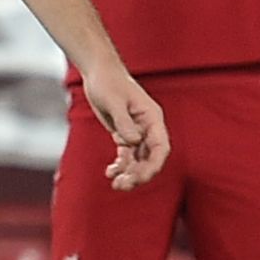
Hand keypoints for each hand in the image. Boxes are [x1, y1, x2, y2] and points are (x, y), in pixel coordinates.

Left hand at [82, 64, 169, 191]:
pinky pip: (126, 154)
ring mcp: (137, 132)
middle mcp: (148, 127)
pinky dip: (120, 165)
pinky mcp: (124, 134)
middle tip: (122, 186)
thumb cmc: (108, 83)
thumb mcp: (114, 101)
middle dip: (139, 174)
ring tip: (116, 185)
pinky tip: (110, 173)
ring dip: (129, 173)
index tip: (141, 178)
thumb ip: (124, 121)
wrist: (98, 73)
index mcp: (152, 118)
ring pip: (138, 159)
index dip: (154, 165)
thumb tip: (133, 142)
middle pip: (150, 157)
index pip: (161, 147)